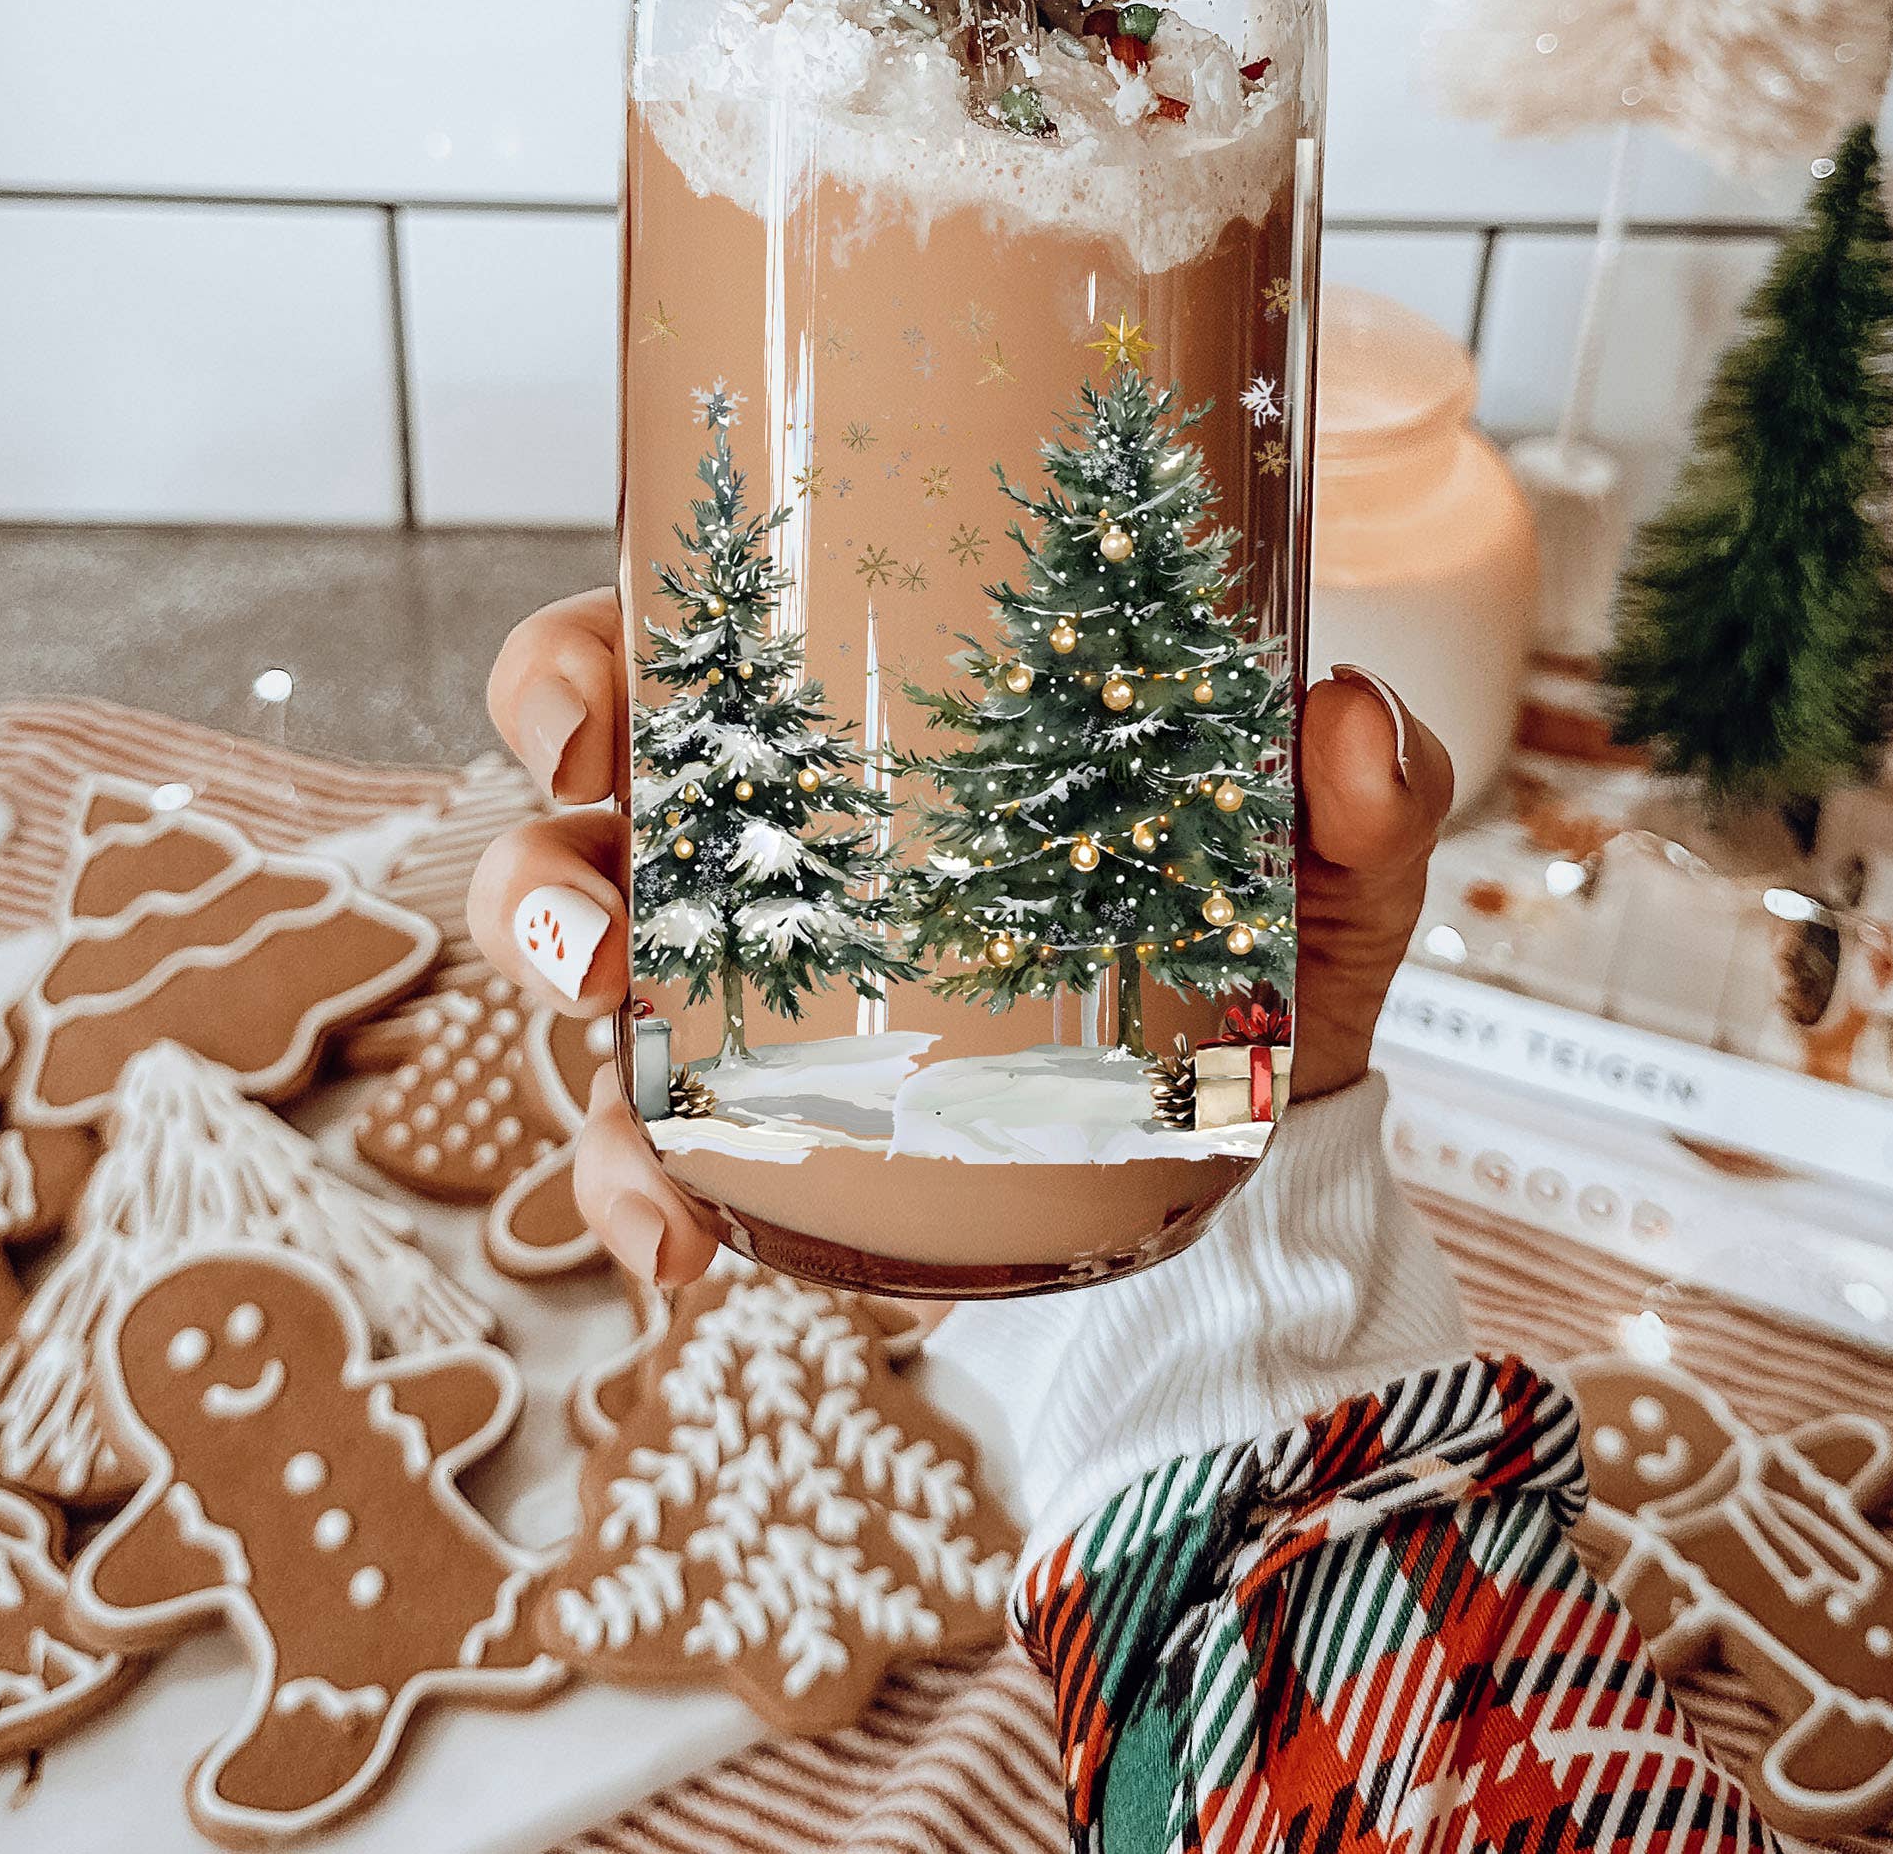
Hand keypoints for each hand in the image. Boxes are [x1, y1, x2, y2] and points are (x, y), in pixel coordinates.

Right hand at [467, 591, 1452, 1290]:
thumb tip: (1348, 718)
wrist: (1265, 1146)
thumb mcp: (1319, 854)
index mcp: (853, 727)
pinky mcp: (775, 1131)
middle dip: (530, 848)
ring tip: (618, 1054)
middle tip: (591, 899)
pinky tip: (676, 1242)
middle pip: (571, 809)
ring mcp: (753, 990)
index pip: (672, 649)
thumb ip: (1361, 784)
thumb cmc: (1251, 934)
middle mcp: (770, 843)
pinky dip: (634, 1193)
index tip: (595, 701)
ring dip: (553, 1005)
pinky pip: (650, 1154)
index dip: (578, 662)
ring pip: (577, 972)